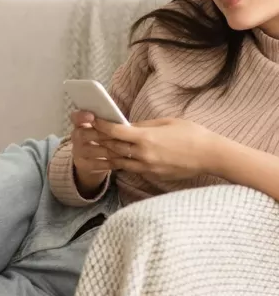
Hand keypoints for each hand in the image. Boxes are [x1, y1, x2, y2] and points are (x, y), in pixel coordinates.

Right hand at [70, 111, 121, 195]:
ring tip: (124, 150)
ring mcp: (77, 151)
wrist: (94, 161)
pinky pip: (96, 164)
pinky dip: (110, 162)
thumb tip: (122, 123)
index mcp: (80, 124)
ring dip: (109, 150)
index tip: (92, 116)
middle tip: (117, 136)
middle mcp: (75, 137)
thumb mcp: (103, 130)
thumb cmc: (103, 139)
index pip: (75, 117)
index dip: (81, 116)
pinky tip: (121, 161)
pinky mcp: (82, 165)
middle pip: (83, 134)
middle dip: (101, 134)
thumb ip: (107, 124)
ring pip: (91, 150)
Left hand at [93, 117, 219, 179]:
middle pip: (112, 147)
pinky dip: (119, 164)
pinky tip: (111, 160)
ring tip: (92, 149)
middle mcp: (143, 154)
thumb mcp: (166, 122)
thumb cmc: (192, 134)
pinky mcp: (152, 176)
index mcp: (146, 137)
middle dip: (98, 139)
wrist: (211, 156)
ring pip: (117, 162)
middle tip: (85, 133)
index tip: (92, 120)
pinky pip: (130, 169)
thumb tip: (126, 124)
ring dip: (104, 155)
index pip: (115, 131)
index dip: (100, 125)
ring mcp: (147, 167)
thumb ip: (143, 125)